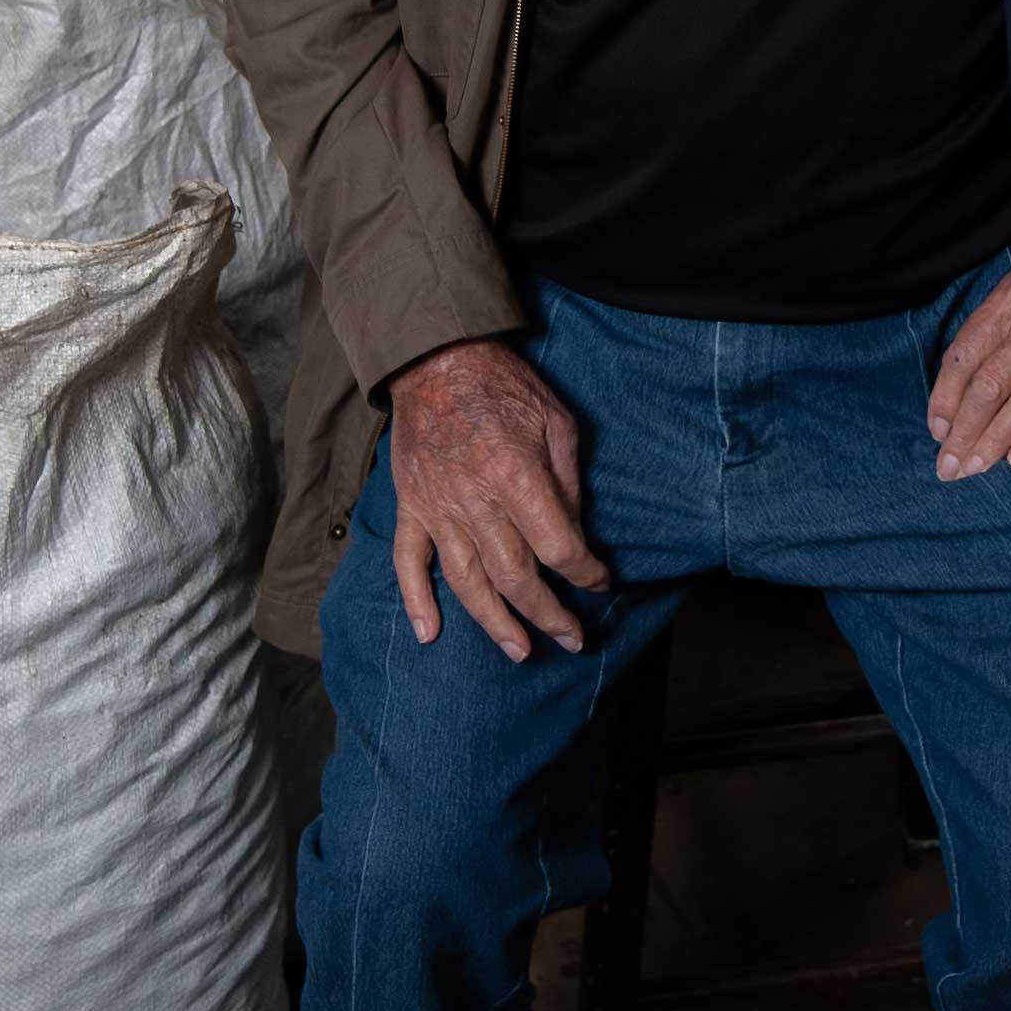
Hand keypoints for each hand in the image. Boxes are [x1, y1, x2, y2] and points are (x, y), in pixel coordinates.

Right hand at [387, 337, 608, 660]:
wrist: (435, 358)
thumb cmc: (503, 385)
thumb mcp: (556, 419)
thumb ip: (567, 479)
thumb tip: (574, 529)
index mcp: (516, 477)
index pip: (558, 546)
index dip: (586, 572)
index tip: (600, 582)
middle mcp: (476, 502)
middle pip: (516, 577)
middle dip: (549, 615)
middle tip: (572, 638)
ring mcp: (438, 509)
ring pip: (468, 582)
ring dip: (495, 623)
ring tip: (519, 652)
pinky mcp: (412, 506)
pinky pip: (409, 562)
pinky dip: (416, 600)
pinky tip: (429, 633)